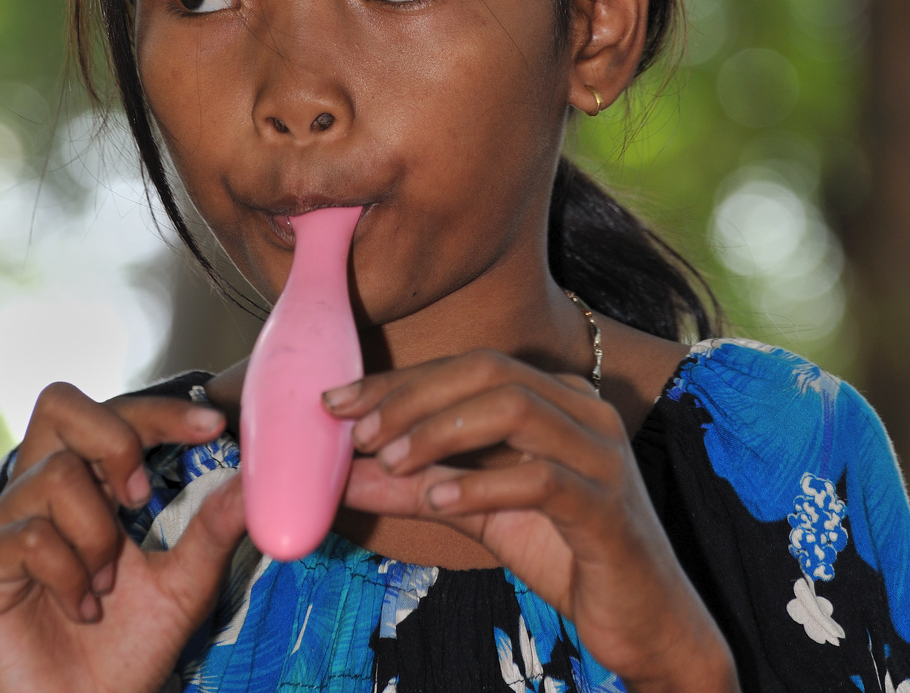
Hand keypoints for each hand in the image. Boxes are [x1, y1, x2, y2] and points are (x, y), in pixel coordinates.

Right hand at [0, 382, 246, 692]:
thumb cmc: (130, 646)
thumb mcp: (186, 581)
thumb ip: (214, 526)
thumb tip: (255, 477)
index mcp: (89, 481)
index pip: (116, 413)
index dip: (162, 411)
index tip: (212, 427)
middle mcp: (40, 490)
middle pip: (60, 404)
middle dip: (115, 440)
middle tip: (140, 498)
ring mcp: (2, 524)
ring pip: (56, 477)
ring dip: (98, 535)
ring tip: (105, 585)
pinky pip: (28, 537)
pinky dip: (68, 573)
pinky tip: (81, 607)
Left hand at [325, 349, 738, 692]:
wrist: (648, 621)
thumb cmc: (563, 551)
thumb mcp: (476, 511)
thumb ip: (415, 485)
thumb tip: (340, 473)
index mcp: (554, 396)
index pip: (467, 365)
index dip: (398, 379)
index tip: (337, 401)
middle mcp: (582, 407)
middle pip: (488, 368)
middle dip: (414, 394)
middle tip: (358, 431)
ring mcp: (601, 451)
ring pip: (514, 407)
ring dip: (441, 430)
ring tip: (392, 462)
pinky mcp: (608, 504)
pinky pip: (541, 476)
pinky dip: (482, 483)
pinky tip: (438, 499)